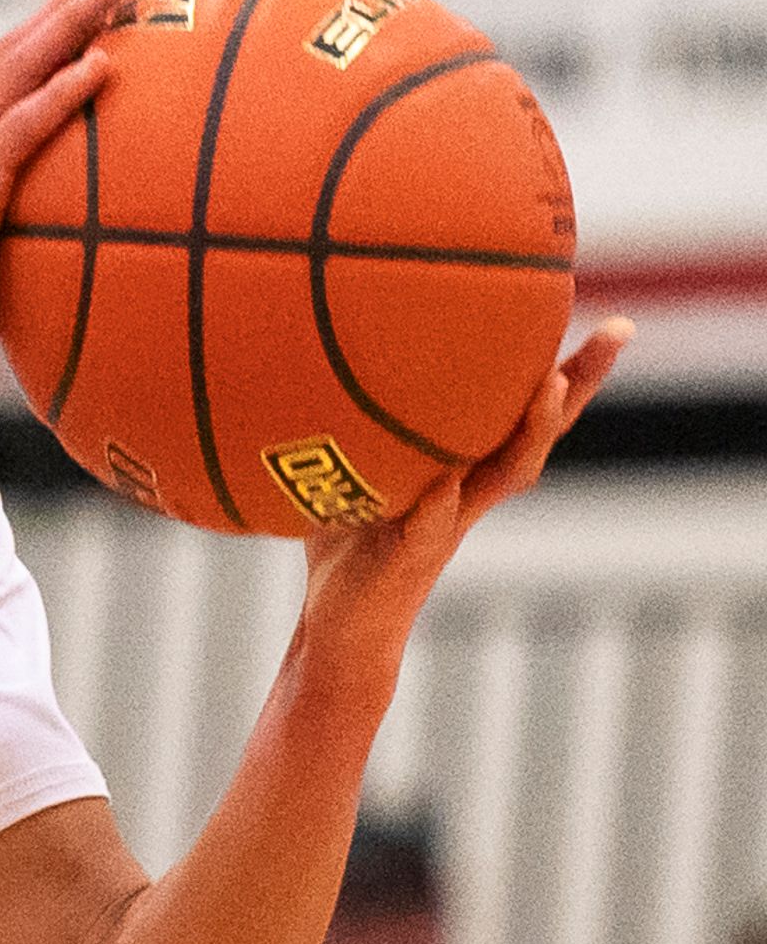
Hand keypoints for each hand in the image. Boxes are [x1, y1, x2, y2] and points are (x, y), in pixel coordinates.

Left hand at [299, 319, 628, 679]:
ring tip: (548, 386)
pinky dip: (436, 505)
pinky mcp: (409, 558)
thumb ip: (355, 430)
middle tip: (620, 331)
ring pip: (505, 475)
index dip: (567, 368)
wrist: (341, 625)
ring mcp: (448, 523)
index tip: (609, 318)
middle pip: (539, 430)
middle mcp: (470, 491)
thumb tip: (322, 360)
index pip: (523, 409)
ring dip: (530, 431)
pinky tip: (444, 483)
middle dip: (580, 381)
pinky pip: (428, 527)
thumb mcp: (354, 475)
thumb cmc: (349, 544)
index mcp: (464, 467)